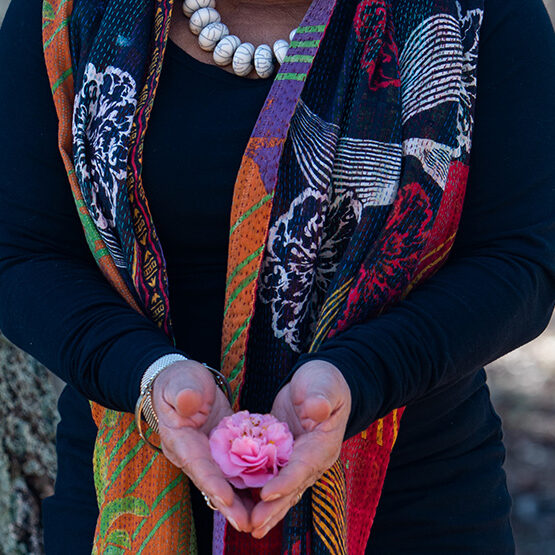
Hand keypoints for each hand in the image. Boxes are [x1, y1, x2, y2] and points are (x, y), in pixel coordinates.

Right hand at [152, 360, 250, 532]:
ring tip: (259, 520)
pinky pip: (235, 471)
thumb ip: (184, 392)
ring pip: (225, 482)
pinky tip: (266, 496)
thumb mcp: (180, 381)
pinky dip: (248, 483)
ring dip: (241, 502)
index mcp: (180, 440)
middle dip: (229, 504)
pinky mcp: (220, 452)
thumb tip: (188, 402)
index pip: (197, 464)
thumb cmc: (179, 379)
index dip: (212, 483)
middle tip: (248, 523)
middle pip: (212, 483)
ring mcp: (207, 455)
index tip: (227, 499)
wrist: (184, 382)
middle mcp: (192, 454)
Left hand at [250, 360, 350, 538]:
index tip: (266, 494)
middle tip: (254, 525)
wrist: (320, 384)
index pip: (303, 466)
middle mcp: (313, 458)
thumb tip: (317, 408)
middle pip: (292, 487)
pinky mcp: (287, 458)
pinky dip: (261, 495)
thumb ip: (321, 396)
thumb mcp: (323, 382)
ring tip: (250, 527)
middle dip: (274, 507)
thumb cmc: (323, 380)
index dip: (286, 481)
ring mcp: (300, 461)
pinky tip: (245, 509)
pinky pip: (274, 479)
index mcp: (323, 442)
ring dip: (267, 509)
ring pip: (283, 490)